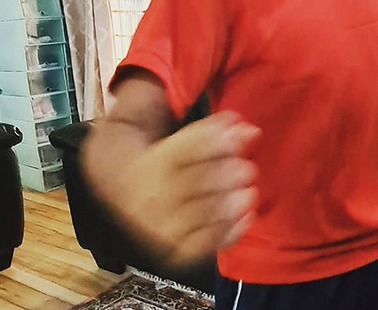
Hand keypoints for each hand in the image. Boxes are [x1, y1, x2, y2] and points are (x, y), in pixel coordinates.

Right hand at [102, 110, 260, 267]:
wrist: (127, 191)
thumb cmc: (168, 159)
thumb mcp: (183, 138)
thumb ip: (215, 131)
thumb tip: (248, 129)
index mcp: (154, 161)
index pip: (183, 150)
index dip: (214, 142)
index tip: (240, 136)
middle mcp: (154, 195)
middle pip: (190, 184)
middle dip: (222, 176)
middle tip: (248, 169)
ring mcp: (162, 224)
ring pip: (196, 216)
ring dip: (227, 205)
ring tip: (250, 194)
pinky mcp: (174, 248)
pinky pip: (202, 244)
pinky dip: (227, 232)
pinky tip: (246, 217)